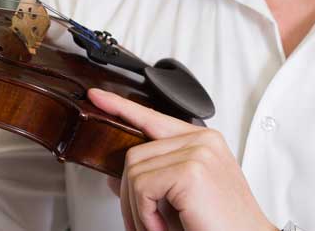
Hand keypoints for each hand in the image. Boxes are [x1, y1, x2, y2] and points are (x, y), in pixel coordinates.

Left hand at [88, 89, 276, 230]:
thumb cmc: (218, 226)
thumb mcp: (178, 199)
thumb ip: (151, 181)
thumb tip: (112, 176)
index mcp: (202, 142)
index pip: (153, 118)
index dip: (121, 107)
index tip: (96, 97)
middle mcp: (202, 141)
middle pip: (134, 154)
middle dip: (129, 195)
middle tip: (146, 222)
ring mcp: (198, 152)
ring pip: (134, 172)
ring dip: (137, 209)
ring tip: (158, 228)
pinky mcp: (192, 170)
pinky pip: (142, 187)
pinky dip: (144, 214)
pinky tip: (163, 227)